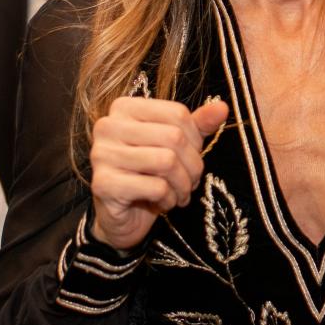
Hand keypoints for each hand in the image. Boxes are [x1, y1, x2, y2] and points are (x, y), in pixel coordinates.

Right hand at [87, 96, 228, 251]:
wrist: (120, 217)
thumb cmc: (148, 174)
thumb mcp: (175, 145)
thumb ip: (197, 125)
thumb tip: (222, 107)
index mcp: (123, 108)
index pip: (177, 113)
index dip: (195, 139)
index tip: (192, 156)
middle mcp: (108, 126)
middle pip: (174, 137)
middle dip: (193, 166)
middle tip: (191, 182)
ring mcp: (101, 154)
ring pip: (167, 162)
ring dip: (183, 185)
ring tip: (180, 193)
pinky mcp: (103, 184)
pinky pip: (156, 187)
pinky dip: (168, 199)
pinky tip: (163, 203)